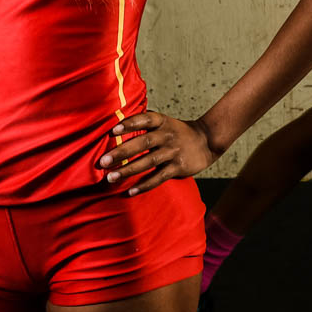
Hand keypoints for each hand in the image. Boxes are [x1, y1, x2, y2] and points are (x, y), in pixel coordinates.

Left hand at [97, 111, 219, 194]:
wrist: (208, 141)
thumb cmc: (177, 132)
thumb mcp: (164, 122)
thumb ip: (144, 124)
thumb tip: (115, 128)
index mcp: (162, 122)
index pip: (144, 120)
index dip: (129, 124)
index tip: (113, 131)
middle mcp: (167, 135)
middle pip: (143, 143)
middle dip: (121, 152)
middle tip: (103, 161)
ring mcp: (173, 152)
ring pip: (148, 161)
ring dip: (128, 170)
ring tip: (111, 177)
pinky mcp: (179, 167)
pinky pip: (159, 177)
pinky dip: (144, 184)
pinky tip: (131, 191)